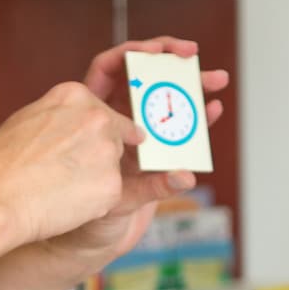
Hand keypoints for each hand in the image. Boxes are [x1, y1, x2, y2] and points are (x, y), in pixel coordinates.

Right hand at [0, 80, 143, 249]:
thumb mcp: (26, 119)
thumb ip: (58, 118)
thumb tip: (70, 126)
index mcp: (74, 96)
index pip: (104, 112)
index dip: (96, 133)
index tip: (90, 145)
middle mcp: (97, 118)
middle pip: (114, 139)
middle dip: (97, 157)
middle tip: (65, 174)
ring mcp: (107, 151)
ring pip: (112, 168)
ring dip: (95, 180)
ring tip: (59, 189)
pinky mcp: (113, 185)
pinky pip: (110, 195)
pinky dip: (93, 204)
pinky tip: (65, 204)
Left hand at [45, 38, 231, 264]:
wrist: (74, 237)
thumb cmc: (72, 210)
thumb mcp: (106, 196)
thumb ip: (149, 187)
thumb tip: (185, 176)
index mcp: (89, 114)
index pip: (112, 70)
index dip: (135, 55)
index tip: (158, 52)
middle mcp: (113, 120)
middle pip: (144, 80)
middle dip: (171, 64)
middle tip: (192, 54)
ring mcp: (135, 137)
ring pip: (164, 105)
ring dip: (192, 90)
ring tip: (216, 80)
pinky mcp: (153, 155)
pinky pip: (176, 132)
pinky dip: (195, 121)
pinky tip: (212, 111)